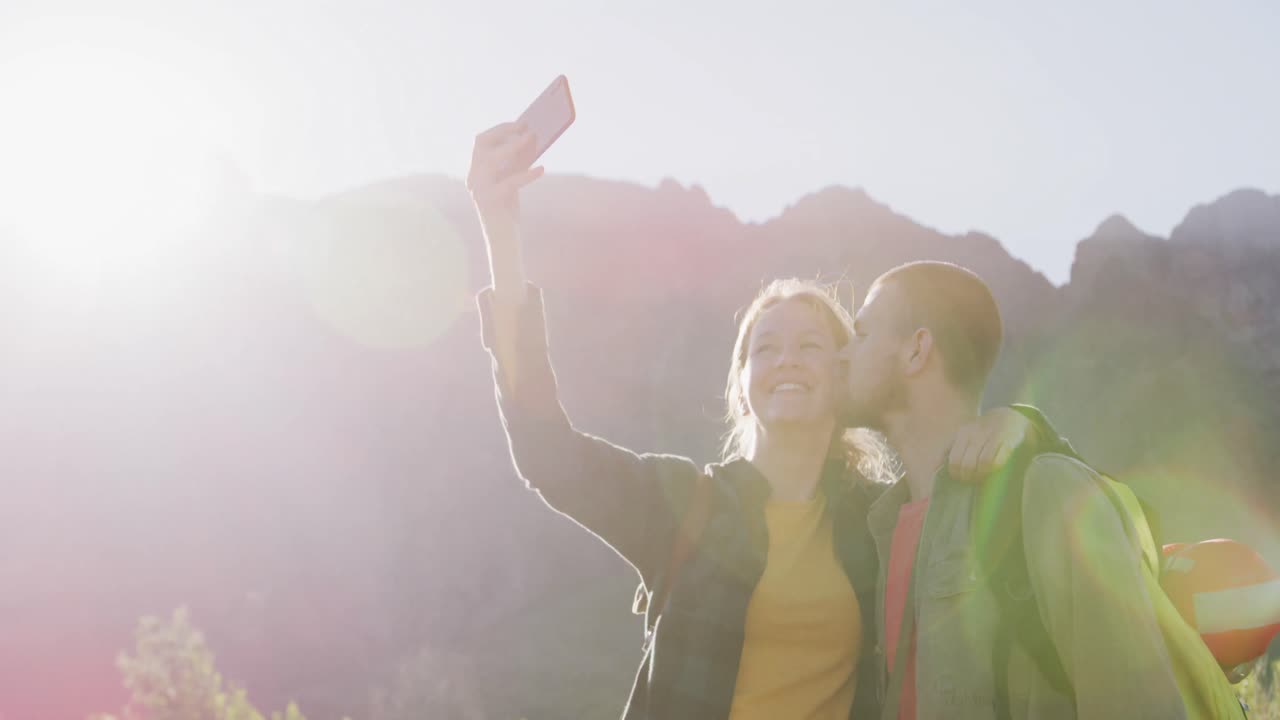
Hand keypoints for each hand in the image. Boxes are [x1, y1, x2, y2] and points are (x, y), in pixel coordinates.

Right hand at [466, 122, 544, 246]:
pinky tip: (542, 169)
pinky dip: (526, 174)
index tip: (520, 122)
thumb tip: (531, 138)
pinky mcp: (489, 202)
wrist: (503, 241)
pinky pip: (509, 183)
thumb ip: (516, 162)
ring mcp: (478, 189)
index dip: (500, 129)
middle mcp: (472, 177)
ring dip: (513, 147)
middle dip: (504, 132)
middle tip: (527, 128)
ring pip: (491, 159)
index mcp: (475, 171)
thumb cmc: (508, 210)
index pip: (481, 141)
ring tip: (532, 140)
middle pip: (482, 144)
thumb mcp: (511, 181)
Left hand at [947, 407, 1036, 483]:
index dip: (955, 473)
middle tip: (971, 481)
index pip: (954, 459)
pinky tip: (993, 472)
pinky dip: (994, 469)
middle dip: (968, 477)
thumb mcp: (965, 435)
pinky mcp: (1008, 441)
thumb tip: (935, 467)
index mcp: (963, 433)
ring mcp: (992, 436)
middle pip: (967, 463)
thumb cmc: (984, 431)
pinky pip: (998, 459)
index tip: (959, 479)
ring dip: (981, 475)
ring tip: (981, 479)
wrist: (1010, 416)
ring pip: (982, 463)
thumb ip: (952, 449)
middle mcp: (976, 434)